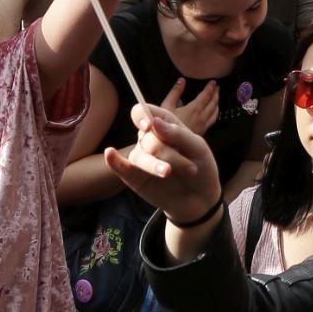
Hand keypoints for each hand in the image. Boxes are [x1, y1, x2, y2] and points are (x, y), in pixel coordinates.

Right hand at [105, 103, 223, 224]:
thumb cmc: (201, 168)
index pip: (144, 112)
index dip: (143, 115)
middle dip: (169, 153)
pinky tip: (110, 154)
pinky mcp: (135, 177)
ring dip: (155, 164)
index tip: (149, 125)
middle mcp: (149, 139)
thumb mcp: (198, 147)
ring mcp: (142, 158)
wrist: (202, 199)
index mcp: (164, 125)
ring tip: (169, 173)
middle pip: (147, 138)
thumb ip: (177, 134)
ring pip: (140, 155)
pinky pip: (121, 167)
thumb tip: (154, 122)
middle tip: (190, 167)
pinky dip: (115, 161)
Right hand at [165, 76, 222, 137]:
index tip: (213, 82)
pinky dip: (215, 113)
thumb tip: (181, 81)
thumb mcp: (167, 106)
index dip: (210, 87)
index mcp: (194, 109)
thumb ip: (175, 92)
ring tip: (217, 99)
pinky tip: (212, 114)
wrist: (168, 146)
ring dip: (217, 104)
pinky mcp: (202, 132)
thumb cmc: (166, 126)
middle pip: (213, 103)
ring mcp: (203, 126)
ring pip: (215, 113)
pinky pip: (212, 120)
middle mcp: (201, 117)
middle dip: (216, 94)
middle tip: (217, 88)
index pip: (206, 95)